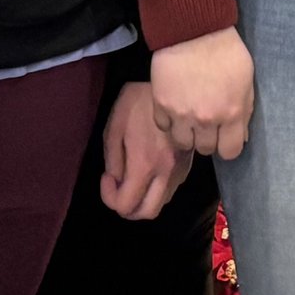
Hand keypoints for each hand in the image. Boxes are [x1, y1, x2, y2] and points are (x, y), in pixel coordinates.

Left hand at [100, 79, 192, 220]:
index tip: (106, 177)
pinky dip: (158, 189)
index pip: (125, 205)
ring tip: (134, 178)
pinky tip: (150, 170)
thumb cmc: (136, 102)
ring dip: (144, 199)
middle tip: (119, 189)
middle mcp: (166, 172)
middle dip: (128, 208)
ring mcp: (181, 168)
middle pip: (147, 213)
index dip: (109, 197)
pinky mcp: (188, 163)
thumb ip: (113, 161)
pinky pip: (172, 189)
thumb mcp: (115, 128)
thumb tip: (116, 180)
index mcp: (145, 164)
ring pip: (162, 203)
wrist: (170, 81)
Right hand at [149, 27, 254, 159]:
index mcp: (231, 113)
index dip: (228, 145)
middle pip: (206, 150)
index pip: (231, 152)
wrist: (194, 29)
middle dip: (208, 138)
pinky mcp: (161, 105)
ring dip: (188, 134)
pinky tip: (175, 108)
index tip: (225, 137)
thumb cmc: (226, 51)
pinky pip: (163, 127)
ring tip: (190, 118)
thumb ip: (245, 111)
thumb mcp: (247, 80)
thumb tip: (241, 136)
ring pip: (183, 144)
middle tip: (207, 122)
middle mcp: (206, 119)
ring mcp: (181, 114)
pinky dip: (169, 122)